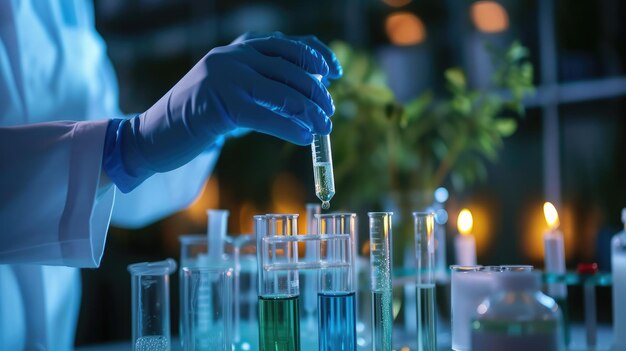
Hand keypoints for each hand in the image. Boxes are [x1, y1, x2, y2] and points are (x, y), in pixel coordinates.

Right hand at [103, 36, 339, 191]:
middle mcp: (234, 55)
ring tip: (324, 128)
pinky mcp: (220, 105)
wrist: (153, 134)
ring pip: (283, 92)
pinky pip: (266, 116)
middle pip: (292, 69)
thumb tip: (308, 99)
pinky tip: (304, 138)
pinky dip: (290, 128)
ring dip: (310, 112)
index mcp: (239, 47)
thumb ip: (264, 86)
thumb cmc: (199, 117)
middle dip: (317, 92)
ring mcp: (226, 77)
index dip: (317, 56)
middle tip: (329, 112)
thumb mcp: (234, 91)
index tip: (334, 73)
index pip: (289, 43)